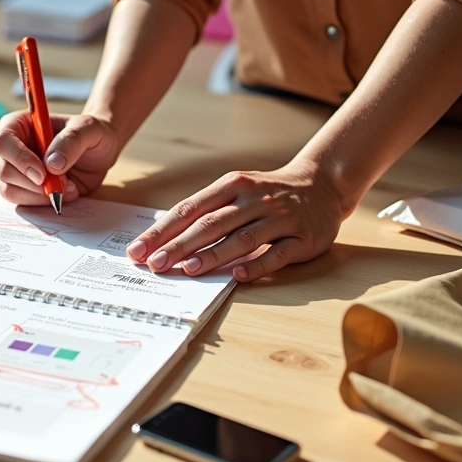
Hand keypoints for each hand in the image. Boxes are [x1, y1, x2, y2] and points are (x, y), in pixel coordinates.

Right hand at [0, 111, 119, 204]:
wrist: (98, 153)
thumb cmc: (90, 134)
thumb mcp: (89, 129)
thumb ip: (71, 140)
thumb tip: (51, 164)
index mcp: (19, 124)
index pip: (3, 141)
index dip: (18, 158)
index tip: (42, 173)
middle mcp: (11, 148)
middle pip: (3, 170)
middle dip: (32, 183)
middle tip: (62, 183)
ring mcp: (15, 170)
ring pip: (9, 191)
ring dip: (39, 196)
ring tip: (67, 186)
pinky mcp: (23, 189)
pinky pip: (22, 203)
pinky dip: (43, 202)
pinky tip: (64, 193)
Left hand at [125, 160, 349, 281]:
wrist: (322, 185)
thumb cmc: (267, 194)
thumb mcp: (236, 191)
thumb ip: (205, 211)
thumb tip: (162, 240)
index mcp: (231, 185)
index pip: (189, 209)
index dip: (162, 231)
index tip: (138, 250)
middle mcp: (254, 199)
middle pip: (211, 224)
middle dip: (179, 245)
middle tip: (155, 264)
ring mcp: (280, 217)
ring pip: (242, 238)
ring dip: (213, 255)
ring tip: (188, 269)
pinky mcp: (303, 238)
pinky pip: (277, 253)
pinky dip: (257, 265)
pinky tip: (237, 276)